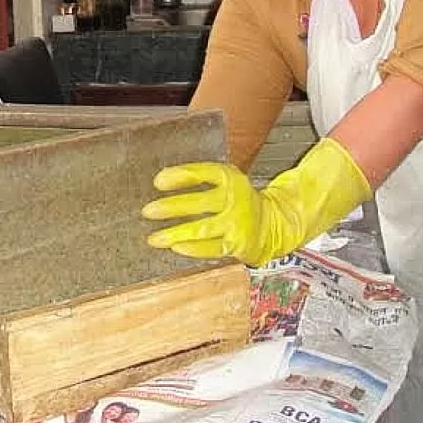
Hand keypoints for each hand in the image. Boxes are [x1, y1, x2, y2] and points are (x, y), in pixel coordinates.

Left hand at [141, 137, 371, 266]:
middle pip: (198, 202)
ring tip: (154, 238)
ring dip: (175, 233)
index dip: (179, 176)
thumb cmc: (238, 200)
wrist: (273, 222)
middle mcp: (234, 198)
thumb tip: (160, 179)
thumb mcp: (224, 180)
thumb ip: (198, 178)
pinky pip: (212, 247)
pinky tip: (176, 248)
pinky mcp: (238, 243)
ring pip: (202, 228)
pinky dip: (193, 248)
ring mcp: (236, 222)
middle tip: (148, 211)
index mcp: (230, 177)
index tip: (158, 181)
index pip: (201, 173)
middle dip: (171, 207)